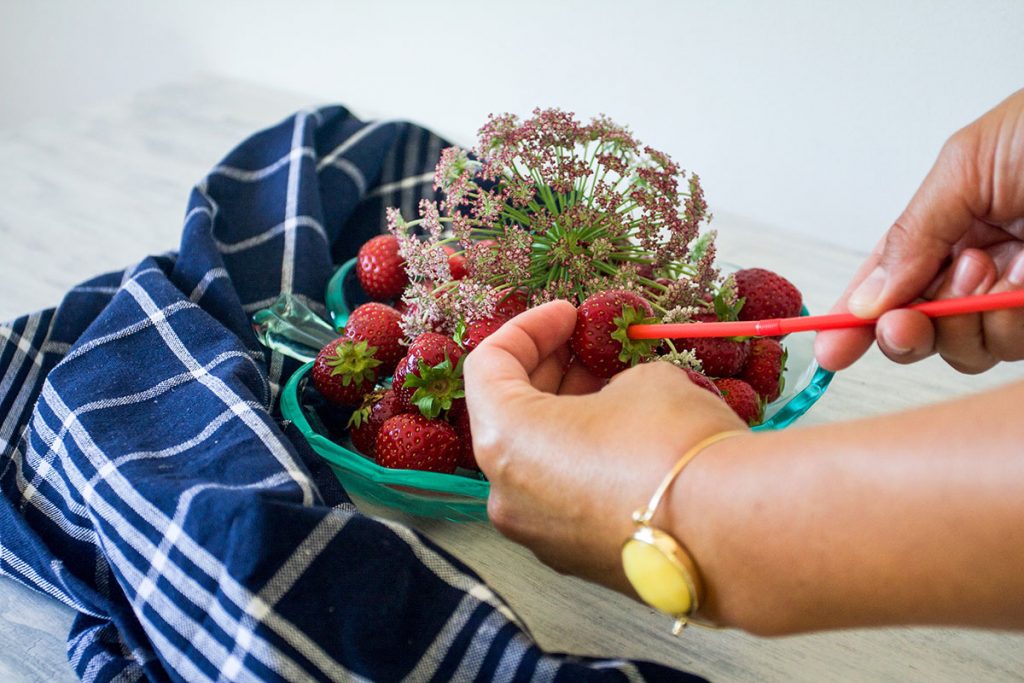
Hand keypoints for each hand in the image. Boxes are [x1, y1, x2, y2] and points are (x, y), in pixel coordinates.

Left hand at [463, 300, 744, 592]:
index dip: (528, 328)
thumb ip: (608, 382)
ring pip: (537, 459)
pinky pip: (565, 496)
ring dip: (567, 416)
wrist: (730, 533)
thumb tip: (614, 398)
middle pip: (508, 416)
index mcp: (504, 440)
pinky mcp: (577, 559)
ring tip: (615, 386)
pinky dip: (583, 461)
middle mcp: (507, 495)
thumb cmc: (673, 441)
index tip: (569, 313)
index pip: (488, 366)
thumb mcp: (642, 381)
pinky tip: (628, 437)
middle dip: (549, 371)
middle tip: (589, 345)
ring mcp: (540, 535)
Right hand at [815, 89, 1023, 372]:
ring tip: (988, 274)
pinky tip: (1019, 287)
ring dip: (963, 322)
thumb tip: (867, 299)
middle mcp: (980, 265)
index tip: (829, 348)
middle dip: (905, 332)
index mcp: (949, 223)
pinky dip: (1006, 324)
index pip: (888, 280)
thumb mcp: (965, 167)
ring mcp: (1018, 295)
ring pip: (964, 347)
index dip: (856, 317)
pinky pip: (1011, 345)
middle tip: (907, 325)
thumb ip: (911, 235)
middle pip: (918, 326)